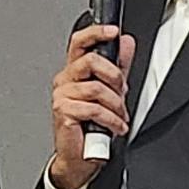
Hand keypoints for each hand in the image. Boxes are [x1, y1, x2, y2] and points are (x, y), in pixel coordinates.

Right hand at [47, 27, 135, 188]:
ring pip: (96, 89)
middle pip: (90, 61)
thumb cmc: (91, 126)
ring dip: (116, 105)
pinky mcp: (63, 112)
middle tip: (121, 91)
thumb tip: (126, 43)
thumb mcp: (110, 92)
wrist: (81, 157)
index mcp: (74, 71)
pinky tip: (115, 126)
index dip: (96, 33)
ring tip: (119, 117)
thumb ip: (118, 66)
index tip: (114, 31)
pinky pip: (94, 109)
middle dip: (114, 76)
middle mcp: (65, 80)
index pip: (80, 42)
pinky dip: (111, 119)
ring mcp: (62, 96)